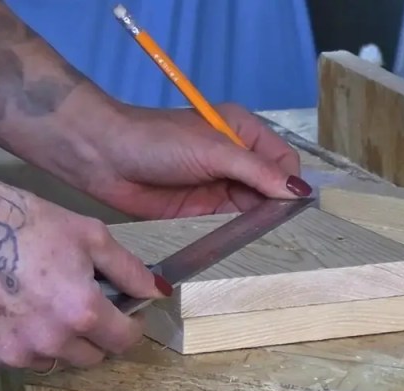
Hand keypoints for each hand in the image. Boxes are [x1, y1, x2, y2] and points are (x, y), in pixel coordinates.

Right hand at [0, 186, 167, 370]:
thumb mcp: (91, 236)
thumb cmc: (29, 223)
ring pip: (53, 361)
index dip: (131, 326)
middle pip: (90, 357)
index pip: (124, 341)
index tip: (126, 313)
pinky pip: (16, 357)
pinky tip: (12, 309)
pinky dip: (20, 341)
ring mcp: (14, 353)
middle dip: (95, 336)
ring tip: (43, 306)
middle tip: (82, 306)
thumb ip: (129, 271)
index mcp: (83, 314)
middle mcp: (51, 342)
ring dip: (58, 342)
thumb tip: (156, 293)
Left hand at [83, 103, 311, 219]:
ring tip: (265, 240)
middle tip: (281, 230)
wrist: (102, 156)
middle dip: (277, 206)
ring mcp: (219, 185)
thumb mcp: (214, 151)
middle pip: (271, 187)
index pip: (283, 160)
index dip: (289, 183)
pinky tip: (245, 245)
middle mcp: (236, 158)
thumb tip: (301, 192)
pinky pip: (230, 224)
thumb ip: (257, 172)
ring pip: (253, 208)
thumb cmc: (159, 141)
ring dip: (259, 222)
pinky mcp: (202, 210)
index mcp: (243, 131)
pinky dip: (239, 234)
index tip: (290, 206)